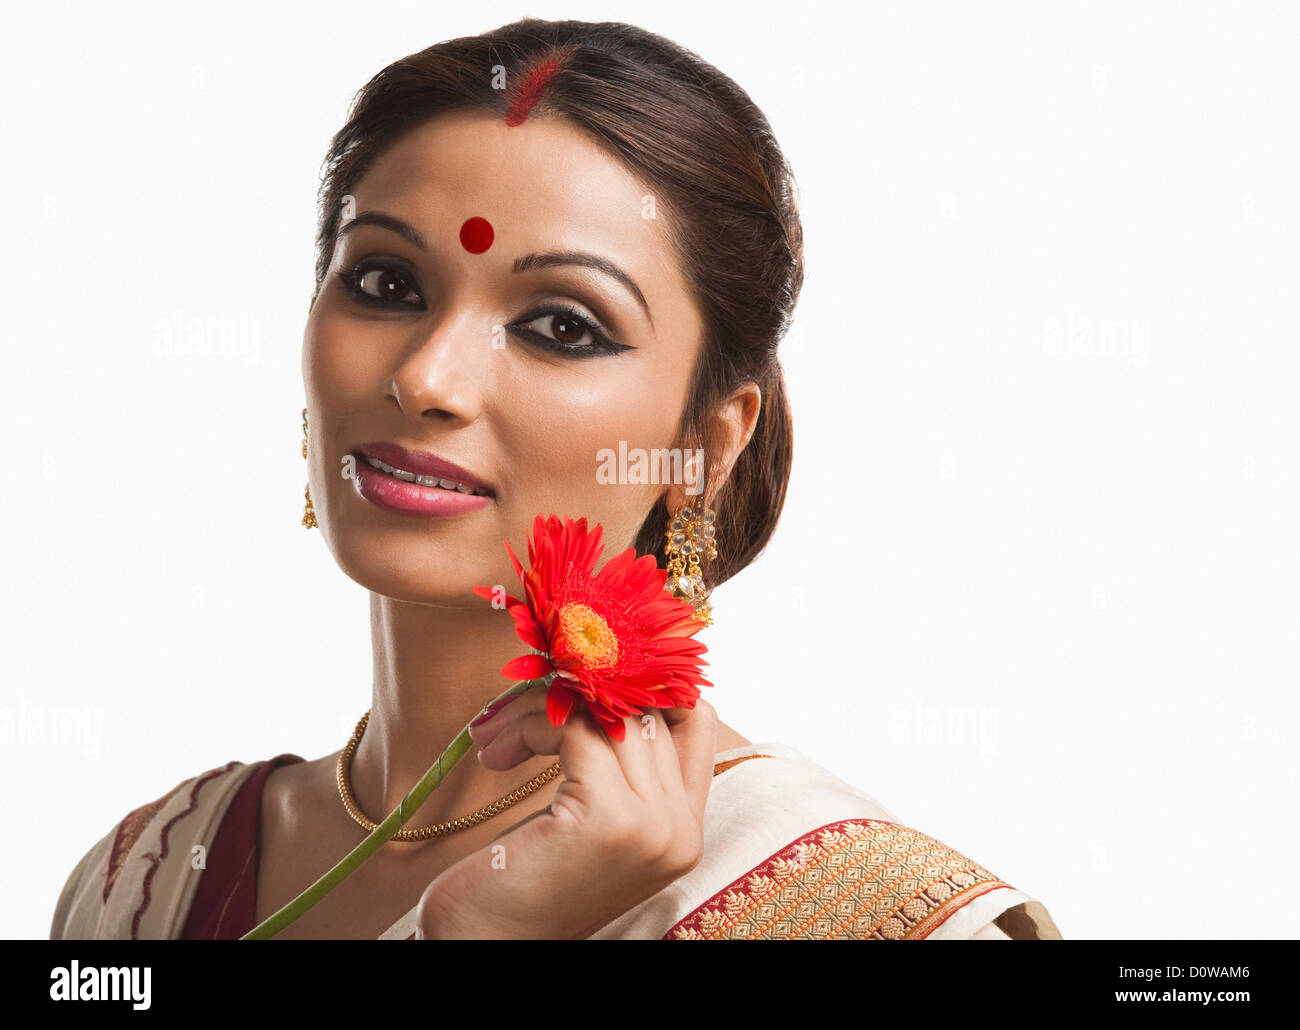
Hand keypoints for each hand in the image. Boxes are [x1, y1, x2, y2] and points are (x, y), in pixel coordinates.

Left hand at [414, 690, 717, 938]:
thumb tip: (603, 674)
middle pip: (648, 708)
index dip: (640, 686)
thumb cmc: (521, 881)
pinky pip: (576, 727)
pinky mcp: (608, 818)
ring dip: (542, 707)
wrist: (482, 947)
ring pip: (611, 712)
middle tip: (517, 707)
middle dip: (577, 691)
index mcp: (685, 831)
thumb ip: (617, 765)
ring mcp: (652, 826)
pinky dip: (530, 725)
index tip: (577, 682)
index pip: (693, 719)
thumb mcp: (586, 818)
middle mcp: (681, 831)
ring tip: (496, 733)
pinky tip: (496, 752)